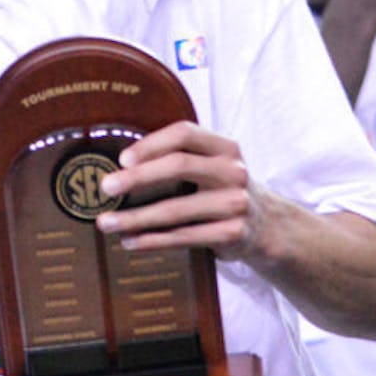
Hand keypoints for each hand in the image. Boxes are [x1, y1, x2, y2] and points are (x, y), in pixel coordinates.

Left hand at [95, 120, 260, 260]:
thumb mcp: (213, 165)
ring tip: (106, 223)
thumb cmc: (223, 189)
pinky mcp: (233, 234)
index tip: (122, 158)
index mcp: (224, 147)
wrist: (269, 227)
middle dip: (138, 177)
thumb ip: (179, 157)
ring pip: (176, 209)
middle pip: (179, 166)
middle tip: (106, 188)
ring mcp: (236, 203)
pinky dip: (153, 240)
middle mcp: (233, 171)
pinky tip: (130, 241)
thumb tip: (119, 166)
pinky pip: (184, 237)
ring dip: (136, 217)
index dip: (151, 143)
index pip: (185, 134)